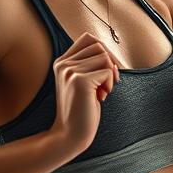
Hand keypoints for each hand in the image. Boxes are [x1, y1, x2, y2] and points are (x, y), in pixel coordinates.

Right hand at [49, 32, 121, 158]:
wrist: (70, 134)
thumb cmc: (83, 109)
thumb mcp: (84, 82)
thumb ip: (91, 65)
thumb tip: (111, 51)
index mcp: (62, 62)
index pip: (88, 38)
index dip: (104, 50)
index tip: (107, 70)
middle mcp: (63, 63)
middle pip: (99, 45)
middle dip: (110, 62)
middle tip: (107, 83)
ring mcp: (70, 71)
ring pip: (105, 57)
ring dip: (111, 75)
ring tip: (102, 91)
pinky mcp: (79, 81)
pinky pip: (108, 71)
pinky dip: (110, 84)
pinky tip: (101, 97)